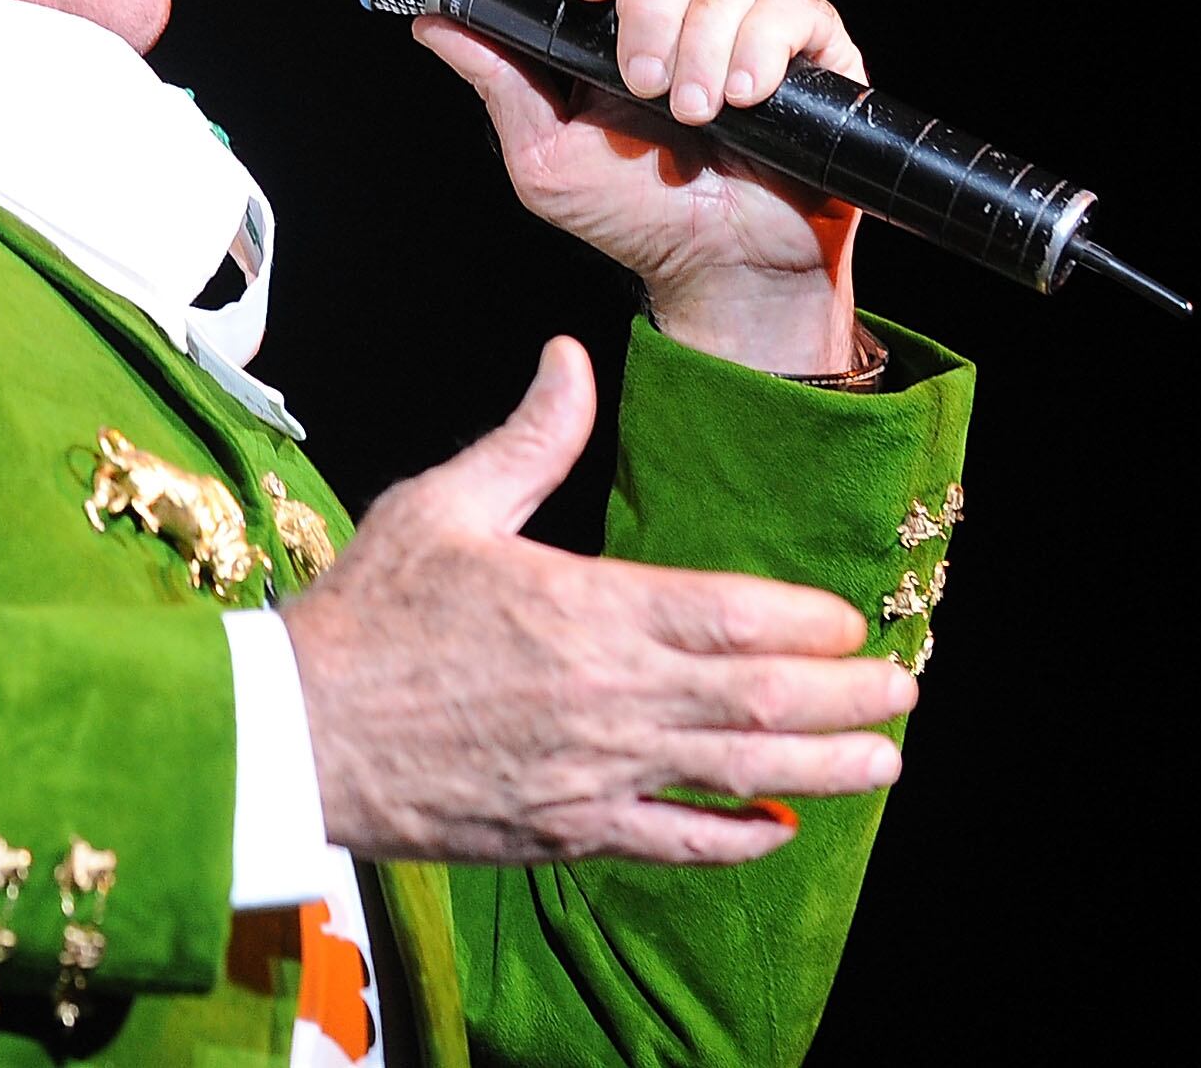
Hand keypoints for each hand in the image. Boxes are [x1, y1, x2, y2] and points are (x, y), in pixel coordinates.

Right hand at [278, 340, 913, 865]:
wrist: (296, 734)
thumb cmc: (367, 614)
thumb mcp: (443, 506)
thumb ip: (527, 441)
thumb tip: (570, 359)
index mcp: (585, 608)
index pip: (732, 617)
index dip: (806, 620)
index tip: (846, 616)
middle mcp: (609, 697)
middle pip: (760, 700)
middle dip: (846, 695)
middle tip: (903, 686)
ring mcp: (595, 775)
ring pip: (739, 775)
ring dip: (824, 768)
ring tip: (884, 760)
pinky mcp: (568, 832)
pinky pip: (675, 841)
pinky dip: (737, 836)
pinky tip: (778, 826)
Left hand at [414, 0, 865, 372]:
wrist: (720, 270)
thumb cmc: (633, 216)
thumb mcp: (545, 157)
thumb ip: (500, 85)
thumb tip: (432, 22)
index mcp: (615, 17)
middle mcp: (681, 5)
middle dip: (648, 11)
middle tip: (642, 84)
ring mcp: (747, 22)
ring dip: (703, 43)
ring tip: (695, 114)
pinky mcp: (811, 47)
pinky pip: (791, 8)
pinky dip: (762, 49)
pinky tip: (746, 100)